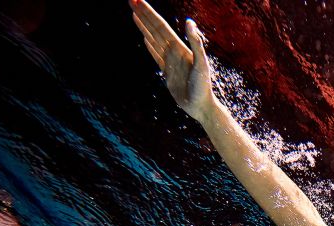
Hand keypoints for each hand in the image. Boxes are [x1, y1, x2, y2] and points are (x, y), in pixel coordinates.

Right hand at [130, 0, 214, 122]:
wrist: (201, 106)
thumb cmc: (203, 86)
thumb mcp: (201, 64)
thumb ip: (196, 43)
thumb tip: (189, 22)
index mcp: (180, 47)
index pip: (161, 26)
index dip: (149, 13)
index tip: (137, 1)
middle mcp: (174, 51)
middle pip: (155, 29)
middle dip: (143, 15)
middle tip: (130, 1)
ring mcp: (170, 61)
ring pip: (153, 40)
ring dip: (144, 27)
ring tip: (134, 15)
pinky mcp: (168, 73)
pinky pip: (156, 56)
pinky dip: (150, 46)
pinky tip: (145, 38)